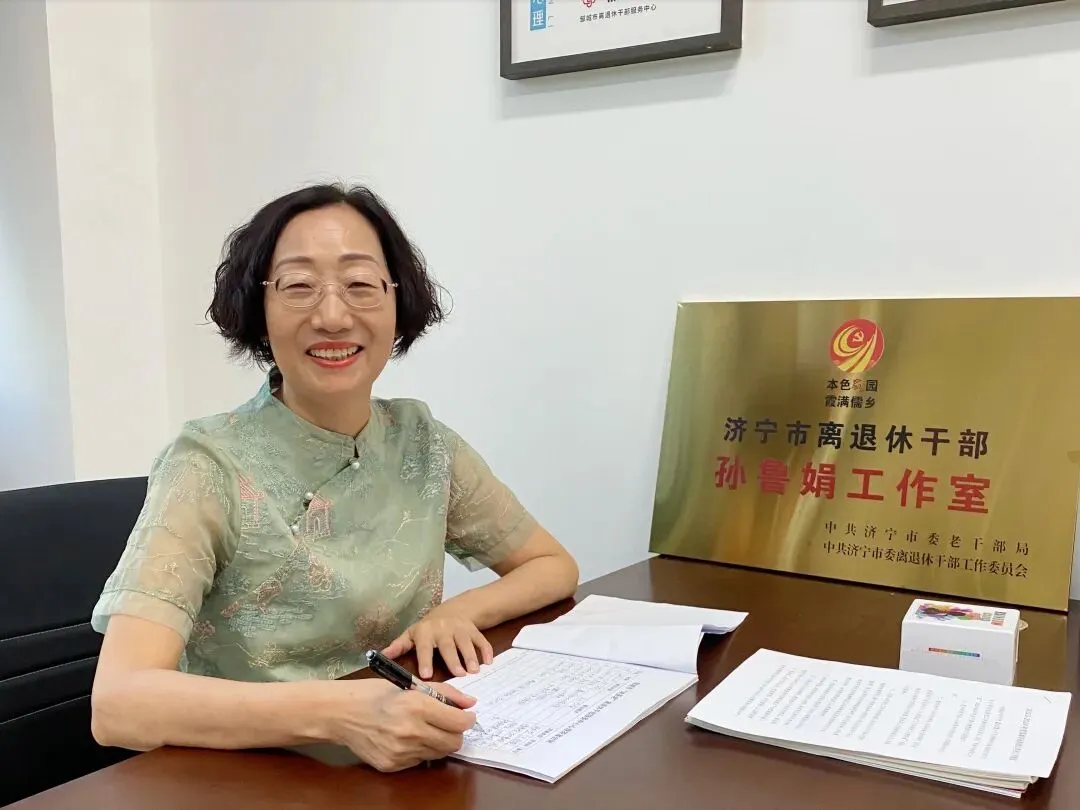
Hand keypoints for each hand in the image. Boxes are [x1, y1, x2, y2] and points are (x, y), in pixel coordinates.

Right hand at [334, 679, 476, 771]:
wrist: (341, 713)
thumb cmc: (376, 693)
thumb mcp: (411, 684)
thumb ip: (445, 693)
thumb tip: (470, 703)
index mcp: (417, 706)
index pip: (459, 722)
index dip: (468, 718)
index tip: (467, 715)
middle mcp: (411, 732)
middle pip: (453, 742)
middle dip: (457, 732)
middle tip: (450, 723)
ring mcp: (401, 752)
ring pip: (439, 753)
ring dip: (440, 741)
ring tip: (426, 728)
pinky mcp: (392, 765)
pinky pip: (419, 760)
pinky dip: (421, 749)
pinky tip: (408, 737)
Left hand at [383, 608, 493, 677]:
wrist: (451, 611)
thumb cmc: (427, 630)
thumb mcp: (411, 635)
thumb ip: (398, 646)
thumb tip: (378, 656)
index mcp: (425, 632)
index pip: (424, 647)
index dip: (425, 660)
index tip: (426, 675)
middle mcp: (443, 628)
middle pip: (448, 645)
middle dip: (454, 660)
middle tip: (459, 675)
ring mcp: (460, 628)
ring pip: (466, 642)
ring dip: (471, 656)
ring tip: (474, 671)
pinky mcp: (474, 630)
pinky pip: (481, 639)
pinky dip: (486, 650)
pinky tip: (489, 662)